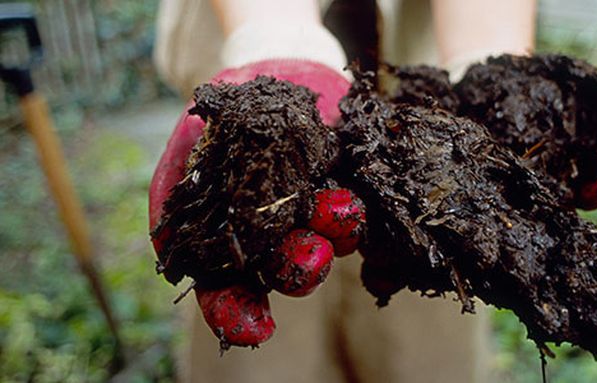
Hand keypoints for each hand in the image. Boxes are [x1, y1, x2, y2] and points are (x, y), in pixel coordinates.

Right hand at [148, 60, 363, 348]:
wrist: (268, 68)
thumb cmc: (218, 117)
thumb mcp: (186, 150)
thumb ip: (176, 195)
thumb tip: (168, 246)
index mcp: (234, 240)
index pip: (231, 289)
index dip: (238, 312)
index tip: (253, 328)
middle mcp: (277, 235)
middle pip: (286, 267)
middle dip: (297, 269)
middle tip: (308, 263)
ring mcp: (313, 210)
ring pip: (327, 235)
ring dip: (334, 233)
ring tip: (338, 216)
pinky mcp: (344, 182)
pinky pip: (352, 197)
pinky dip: (353, 201)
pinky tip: (351, 198)